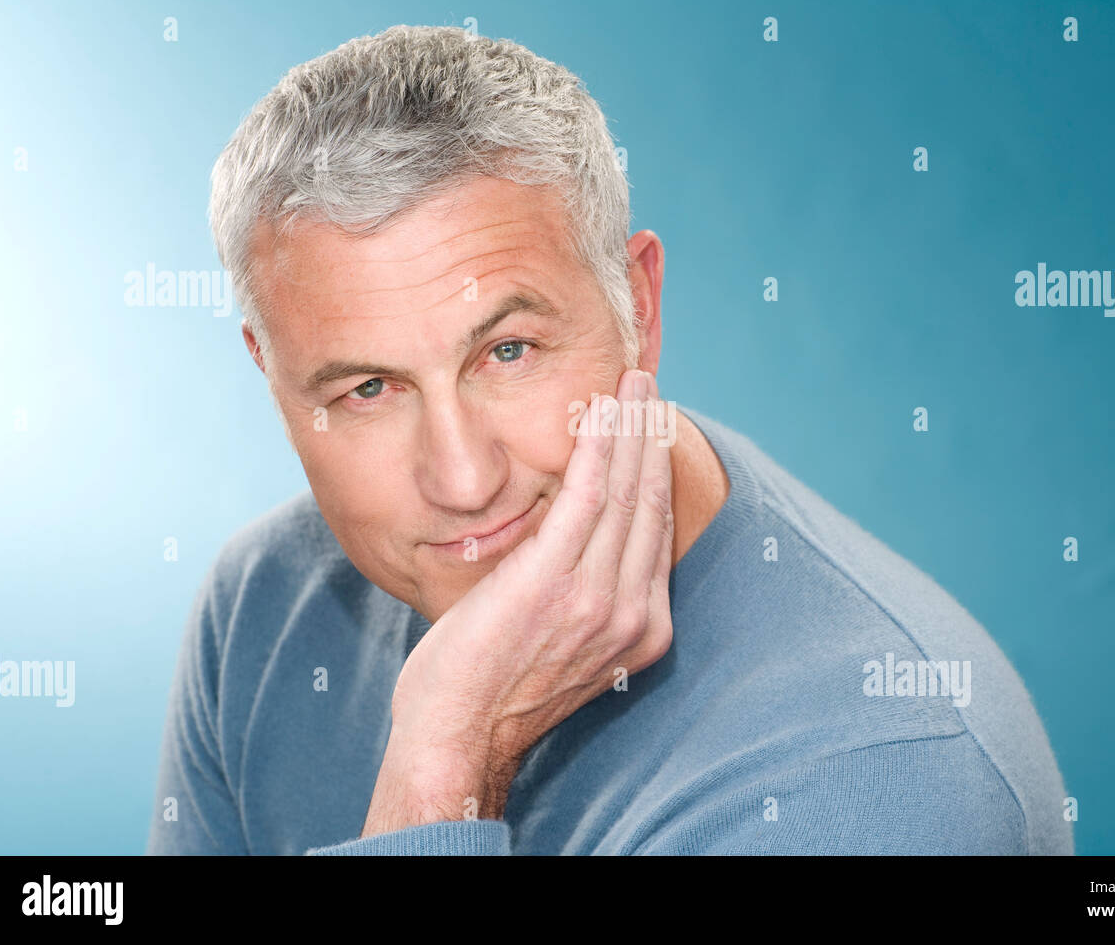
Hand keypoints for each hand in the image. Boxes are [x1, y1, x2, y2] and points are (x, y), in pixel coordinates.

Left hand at [361, 368, 673, 834]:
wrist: (458, 732)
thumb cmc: (496, 687)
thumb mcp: (563, 642)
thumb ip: (588, 595)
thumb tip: (578, 540)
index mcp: (642, 629)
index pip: (656, 530)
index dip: (655, 471)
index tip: (650, 426)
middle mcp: (632, 614)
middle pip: (651, 503)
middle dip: (652, 436)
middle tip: (648, 385)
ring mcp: (597, 598)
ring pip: (626, 492)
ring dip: (631, 428)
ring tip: (631, 382)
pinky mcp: (553, 580)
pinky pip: (587, 497)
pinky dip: (599, 448)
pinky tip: (601, 411)